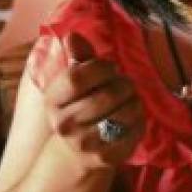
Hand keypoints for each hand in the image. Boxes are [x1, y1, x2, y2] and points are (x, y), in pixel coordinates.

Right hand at [41, 32, 144, 168]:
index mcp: (52, 100)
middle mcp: (63, 124)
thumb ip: (78, 57)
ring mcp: (84, 143)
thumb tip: (72, 35)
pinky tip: (133, 119)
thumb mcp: (75, 81)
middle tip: (126, 84)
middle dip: (124, 84)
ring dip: (135, 101)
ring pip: (125, 113)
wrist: (77, 150)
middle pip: (107, 94)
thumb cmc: (80, 104)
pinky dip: (140, 120)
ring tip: (131, 100)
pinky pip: (135, 131)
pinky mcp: (106, 156)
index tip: (111, 67)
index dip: (101, 67)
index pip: (77, 77)